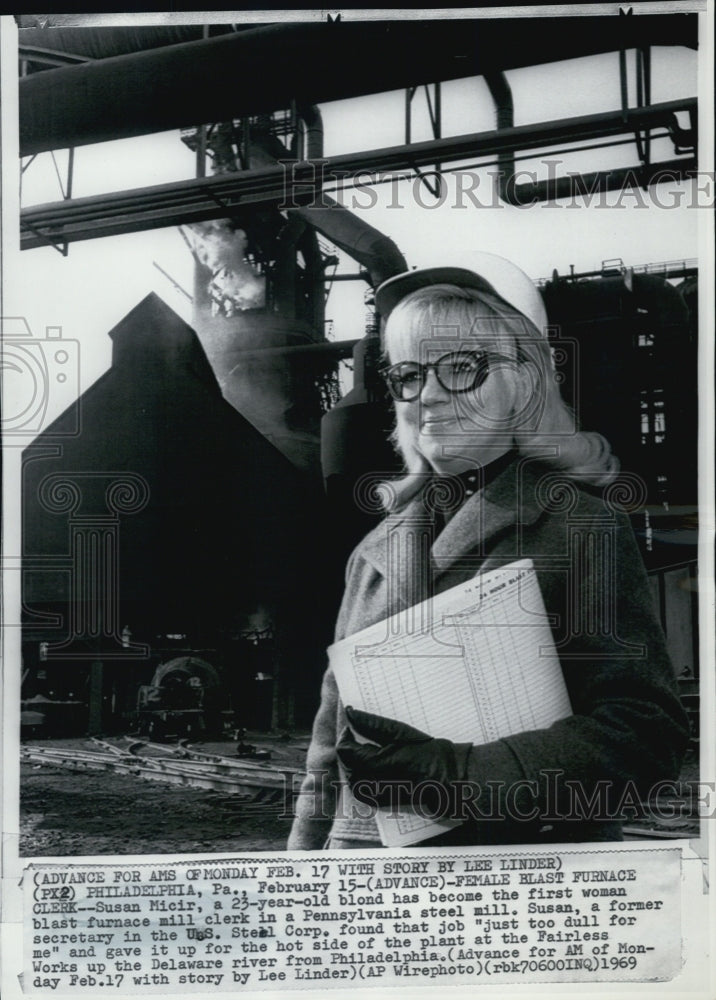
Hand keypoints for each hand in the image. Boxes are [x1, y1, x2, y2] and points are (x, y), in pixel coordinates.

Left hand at [337, 706, 471, 809]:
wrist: (448, 778)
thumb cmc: (428, 753)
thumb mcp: (400, 732)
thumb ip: (372, 724)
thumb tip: (350, 713)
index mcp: (376, 764)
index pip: (344, 750)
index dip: (345, 736)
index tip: (352, 727)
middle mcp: (373, 784)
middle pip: (346, 765)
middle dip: (348, 750)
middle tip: (359, 737)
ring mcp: (376, 796)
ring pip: (351, 779)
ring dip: (352, 763)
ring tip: (364, 750)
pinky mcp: (381, 803)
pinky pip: (360, 790)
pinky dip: (359, 777)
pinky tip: (370, 766)